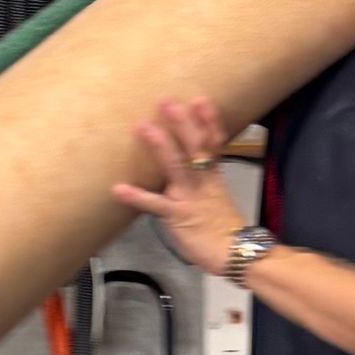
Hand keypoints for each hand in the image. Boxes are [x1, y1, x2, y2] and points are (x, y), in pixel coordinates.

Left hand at [114, 97, 243, 274]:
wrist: (236, 255)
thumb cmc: (224, 230)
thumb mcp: (215, 200)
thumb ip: (201, 185)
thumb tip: (187, 175)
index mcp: (212, 177)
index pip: (214, 143)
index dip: (208, 121)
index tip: (200, 100)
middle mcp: (202, 182)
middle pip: (195, 146)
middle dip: (182, 123)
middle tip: (166, 101)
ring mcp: (190, 197)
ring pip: (177, 166)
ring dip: (160, 145)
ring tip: (143, 127)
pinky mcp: (178, 216)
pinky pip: (155, 205)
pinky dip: (137, 196)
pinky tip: (118, 189)